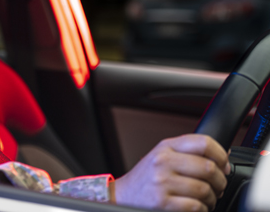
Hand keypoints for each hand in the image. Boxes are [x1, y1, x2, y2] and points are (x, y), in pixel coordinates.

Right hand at [112, 134, 230, 211]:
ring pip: (205, 190)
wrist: (121, 196)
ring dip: (212, 199)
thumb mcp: (162, 157)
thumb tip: (222, 156)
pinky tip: (195, 207)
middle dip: (220, 182)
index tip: (224, 165)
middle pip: (208, 168)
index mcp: (165, 147)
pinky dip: (201, 210)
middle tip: (217, 187)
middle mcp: (163, 162)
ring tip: (205, 199)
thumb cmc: (145, 179)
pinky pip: (196, 206)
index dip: (221, 155)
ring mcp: (162, 183)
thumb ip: (187, 153)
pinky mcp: (162, 203)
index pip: (203, 142)